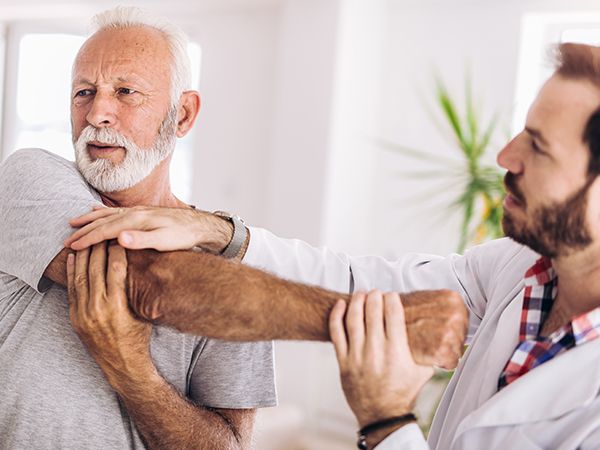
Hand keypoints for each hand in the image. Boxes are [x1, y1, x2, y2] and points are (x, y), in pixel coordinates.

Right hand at [65, 206, 232, 253]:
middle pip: (103, 220)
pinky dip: (103, 211)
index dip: (87, 239)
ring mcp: (139, 211)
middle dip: (84, 230)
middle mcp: (135, 213)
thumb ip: (142, 240)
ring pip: (108, 214)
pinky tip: (96, 211)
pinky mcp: (143, 212)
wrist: (199, 226)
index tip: (72, 246)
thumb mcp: (165, 241)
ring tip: (73, 222)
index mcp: (137, 221)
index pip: (106, 230)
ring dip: (90, 219)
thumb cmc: (183, 236)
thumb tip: (119, 238)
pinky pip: (117, 211)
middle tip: (66, 240)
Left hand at [67, 241, 153, 389]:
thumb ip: (138, 290)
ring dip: (83, 256)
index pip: (116, 269)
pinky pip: (71, 289)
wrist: (122, 365)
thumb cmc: (139, 337)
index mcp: (118, 306)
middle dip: (99, 248)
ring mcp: (83, 314)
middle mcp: (98, 309)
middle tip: (102, 232)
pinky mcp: (75, 318)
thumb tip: (144, 265)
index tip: (119, 236)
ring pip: (80, 276)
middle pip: (96, 269)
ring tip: (87, 239)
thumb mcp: (143, 312)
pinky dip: (71, 271)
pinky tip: (73, 258)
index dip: (117, 250)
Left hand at [329, 290, 433, 427]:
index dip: (391, 299)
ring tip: (361, 294)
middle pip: (372, 312)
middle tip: (376, 292)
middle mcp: (376, 352)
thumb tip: (449, 337)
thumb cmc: (404, 393)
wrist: (383, 416)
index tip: (392, 295)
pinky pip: (336, 334)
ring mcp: (357, 356)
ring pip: (353, 320)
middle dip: (375, 297)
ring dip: (357, 302)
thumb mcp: (423, 372)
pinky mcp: (344, 362)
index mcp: (397, 352)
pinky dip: (336, 316)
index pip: (392, 314)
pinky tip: (340, 305)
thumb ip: (432, 353)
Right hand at [402, 290, 467, 368]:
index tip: (432, 329)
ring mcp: (450, 330)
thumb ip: (445, 308)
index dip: (447, 329)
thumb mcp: (428, 301)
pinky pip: (451, 362)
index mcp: (453, 299)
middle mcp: (456, 313)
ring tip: (425, 343)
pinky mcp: (442, 348)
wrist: (383, 322)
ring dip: (443, 352)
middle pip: (462, 337)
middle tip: (427, 337)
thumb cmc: (403, 313)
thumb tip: (462, 319)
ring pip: (457, 351)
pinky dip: (439, 363)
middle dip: (447, 341)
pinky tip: (426, 352)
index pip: (463, 322)